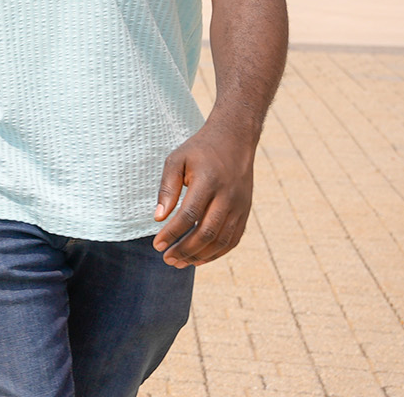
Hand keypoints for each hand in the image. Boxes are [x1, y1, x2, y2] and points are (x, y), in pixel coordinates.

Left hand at [153, 119, 257, 267]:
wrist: (234, 140)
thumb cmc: (199, 150)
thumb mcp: (176, 160)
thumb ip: (167, 188)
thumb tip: (158, 217)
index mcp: (208, 182)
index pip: (188, 215)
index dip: (172, 233)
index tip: (157, 245)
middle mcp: (227, 196)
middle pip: (206, 233)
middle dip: (185, 250)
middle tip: (166, 259)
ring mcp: (240, 206)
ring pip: (221, 240)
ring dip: (200, 256)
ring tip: (179, 262)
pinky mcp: (246, 212)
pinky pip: (233, 239)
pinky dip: (217, 253)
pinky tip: (199, 258)